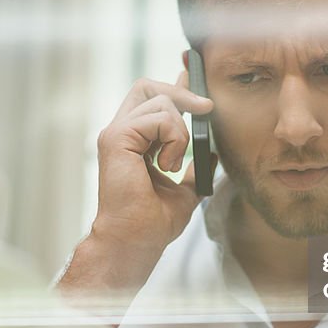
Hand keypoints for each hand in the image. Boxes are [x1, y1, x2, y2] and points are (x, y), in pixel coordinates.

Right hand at [91, 73, 213, 258]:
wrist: (137, 240)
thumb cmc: (153, 223)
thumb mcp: (185, 191)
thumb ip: (195, 170)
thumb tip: (212, 154)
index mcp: (133, 142)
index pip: (150, 98)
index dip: (175, 87)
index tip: (198, 91)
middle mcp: (121, 133)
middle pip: (147, 86)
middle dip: (181, 93)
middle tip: (206, 110)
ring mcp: (116, 134)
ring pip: (158, 100)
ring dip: (180, 131)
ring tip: (173, 164)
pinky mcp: (116, 138)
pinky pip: (157, 117)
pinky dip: (173, 138)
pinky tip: (167, 165)